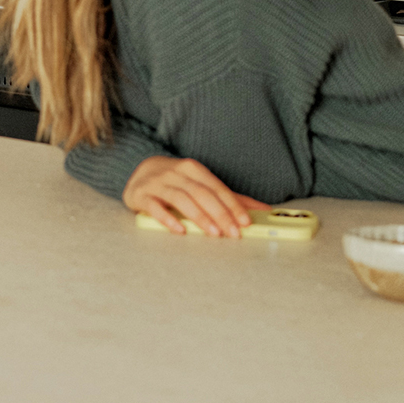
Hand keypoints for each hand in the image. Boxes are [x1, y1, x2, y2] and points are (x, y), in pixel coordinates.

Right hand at [122, 156, 266, 236]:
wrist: (140, 172)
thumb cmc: (176, 182)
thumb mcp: (201, 184)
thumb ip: (229, 197)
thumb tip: (264, 210)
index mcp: (193, 169)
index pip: (216, 187)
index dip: (232, 205)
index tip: (245, 222)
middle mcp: (175, 173)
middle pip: (201, 193)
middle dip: (220, 214)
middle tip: (233, 233)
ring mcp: (157, 183)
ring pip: (180, 199)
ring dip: (199, 217)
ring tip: (213, 234)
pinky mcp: (141, 195)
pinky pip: (155, 207)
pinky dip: (168, 218)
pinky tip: (180, 230)